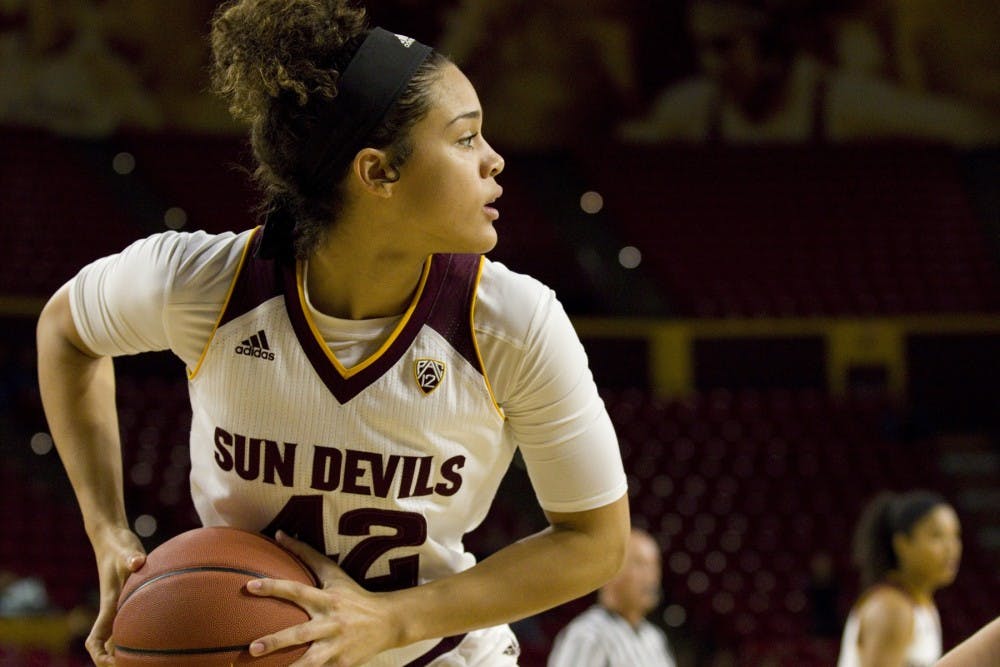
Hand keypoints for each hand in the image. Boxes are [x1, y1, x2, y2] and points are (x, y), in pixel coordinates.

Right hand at [87, 526, 145, 664]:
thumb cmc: (118, 546)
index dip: (99, 657)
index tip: (112, 664)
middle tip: (140, 666)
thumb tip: (136, 562)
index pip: (95, 640)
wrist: (112, 538)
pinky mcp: (128, 598)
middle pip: (108, 646)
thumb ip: (130, 557)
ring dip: (127, 649)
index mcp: (108, 605)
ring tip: (151, 658)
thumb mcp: (126, 551)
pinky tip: (163, 633)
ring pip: (119, 636)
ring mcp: (119, 606)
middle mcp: (112, 610)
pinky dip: (140, 631)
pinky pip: (132, 622)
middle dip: (117, 661)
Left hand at [246, 531, 400, 666]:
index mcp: (327, 599)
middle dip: (276, 641)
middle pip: (301, 633)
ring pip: (310, 660)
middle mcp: (332, 623)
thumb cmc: (355, 595)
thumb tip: (279, 534)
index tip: (250, 586)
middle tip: (252, 648)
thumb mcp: (334, 574)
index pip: (297, 590)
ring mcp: (337, 646)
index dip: (274, 588)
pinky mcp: (342, 664)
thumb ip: (306, 554)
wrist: (389, 623)